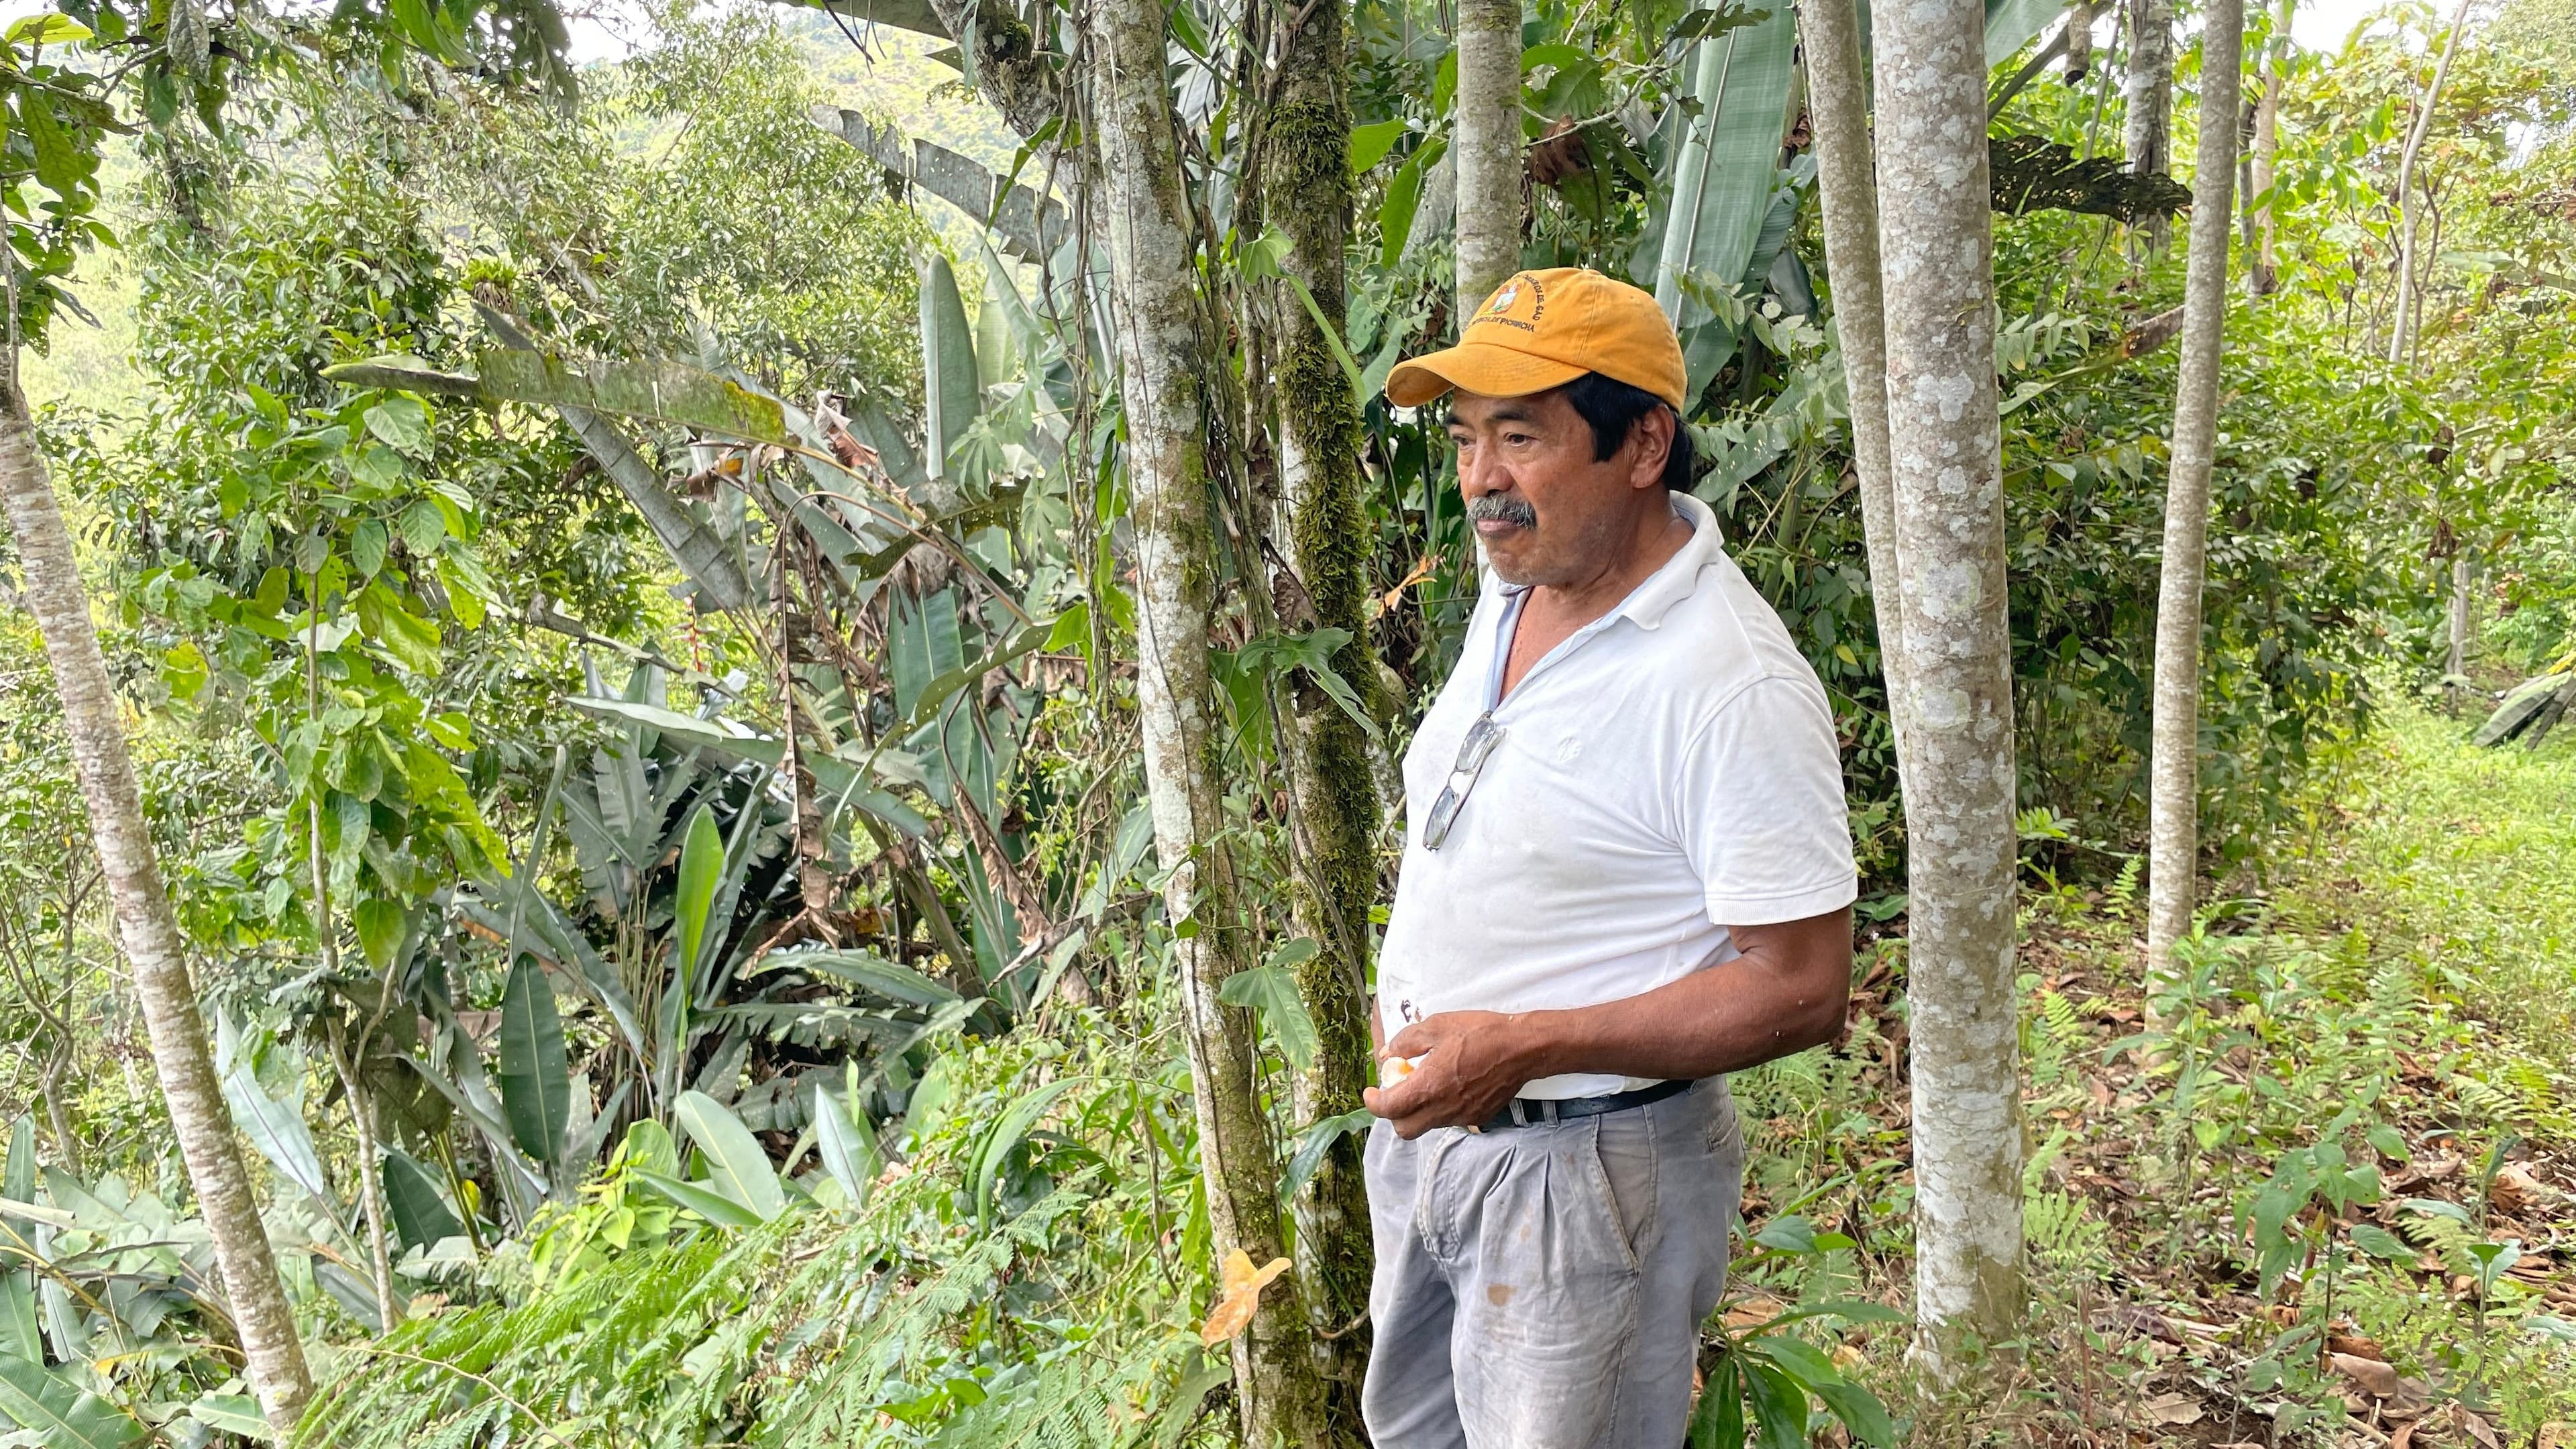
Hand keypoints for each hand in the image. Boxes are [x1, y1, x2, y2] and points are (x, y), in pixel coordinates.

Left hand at [1361, 1010, 1548, 1138]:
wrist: (1522, 1048)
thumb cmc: (1480, 1033)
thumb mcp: (1437, 1026)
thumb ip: (1406, 1042)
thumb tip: (1387, 1054)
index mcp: (1428, 1087)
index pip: (1389, 1109)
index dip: (1373, 1102)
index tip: (1370, 1092)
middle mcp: (1443, 1108)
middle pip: (1405, 1129)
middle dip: (1394, 1114)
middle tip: (1397, 1091)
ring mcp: (1462, 1116)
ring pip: (1428, 1125)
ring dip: (1419, 1110)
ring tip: (1428, 1083)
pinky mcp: (1478, 1117)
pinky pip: (1450, 1120)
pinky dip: (1441, 1108)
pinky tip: (1451, 1086)